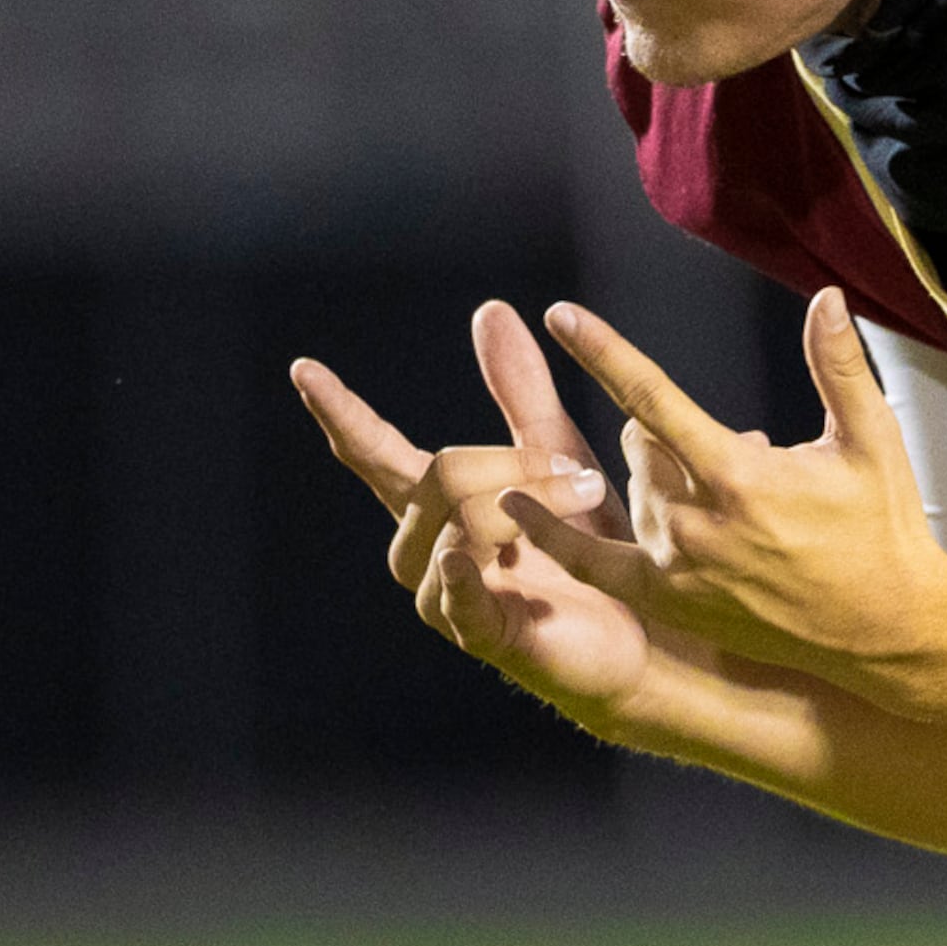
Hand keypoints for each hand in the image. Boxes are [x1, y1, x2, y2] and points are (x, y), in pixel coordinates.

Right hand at [291, 300, 655, 716]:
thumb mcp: (555, 457)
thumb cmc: (587, 548)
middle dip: (514, 463)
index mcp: (438, 505)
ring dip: (522, 504)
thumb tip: (490, 310)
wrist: (640, 633)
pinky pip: (454, 600)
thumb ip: (521, 392)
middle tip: (583, 476)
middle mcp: (428, 548)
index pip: (375, 454)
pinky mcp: (483, 635)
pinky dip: (458, 576)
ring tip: (583, 502)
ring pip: (451, 525)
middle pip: (437, 476)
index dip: (342, 414)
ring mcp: (448, 595)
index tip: (306, 370)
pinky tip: (459, 557)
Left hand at [512, 287, 946, 683]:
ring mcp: (678, 568)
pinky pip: (594, 561)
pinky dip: (555, 535)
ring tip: (734, 507)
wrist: (885, 629)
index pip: (653, 398)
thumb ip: (838, 365)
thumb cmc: (882, 531)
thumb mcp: (871, 440)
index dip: (604, 351)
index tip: (562, 316)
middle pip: (640, 445)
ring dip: (666, 480)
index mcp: (739, 476)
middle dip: (672, 435)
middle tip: (739, 461)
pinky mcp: (670, 602)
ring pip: (635, 491)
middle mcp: (696, 523)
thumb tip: (825, 296)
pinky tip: (514, 507)